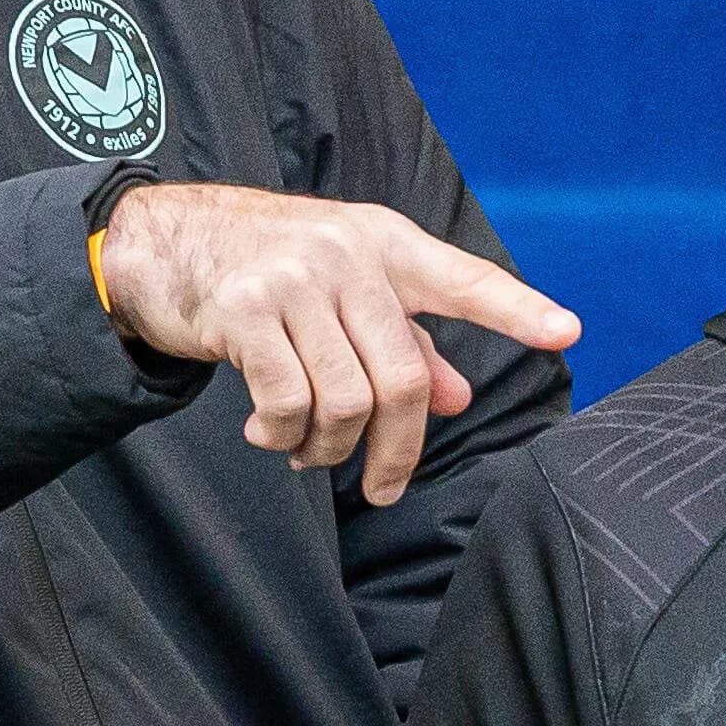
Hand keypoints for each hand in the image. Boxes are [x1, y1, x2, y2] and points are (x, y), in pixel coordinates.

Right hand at [96, 183, 579, 505]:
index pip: (461, 278)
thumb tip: (456, 397)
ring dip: (330, 449)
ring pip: (346, 401)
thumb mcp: (338, 284)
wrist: (159, 239)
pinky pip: (286, 401)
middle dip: (398, 450)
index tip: (567, 331)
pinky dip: (282, 436)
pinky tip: (268, 433)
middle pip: (404, 378)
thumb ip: (400, 337)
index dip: (514, 309)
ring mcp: (292, 280)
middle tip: (382, 486)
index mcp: (380, 241)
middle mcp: (343, 254)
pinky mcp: (243, 310)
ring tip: (307, 452)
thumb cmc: (259, 265)